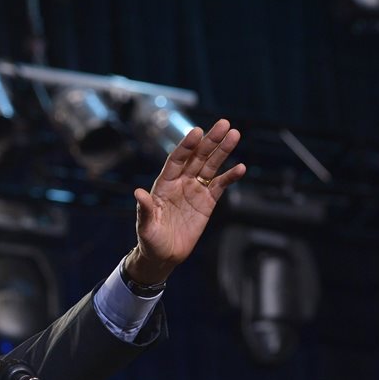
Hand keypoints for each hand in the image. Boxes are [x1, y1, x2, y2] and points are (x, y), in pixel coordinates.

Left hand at [127, 119, 246, 284]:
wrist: (163, 255)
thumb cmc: (150, 240)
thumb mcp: (145, 226)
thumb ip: (145, 209)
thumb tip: (138, 193)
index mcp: (164, 184)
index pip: (177, 159)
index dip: (186, 146)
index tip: (197, 132)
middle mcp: (181, 182)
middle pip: (197, 157)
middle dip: (210, 140)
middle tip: (224, 124)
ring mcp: (195, 190)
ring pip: (211, 166)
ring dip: (223, 151)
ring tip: (235, 135)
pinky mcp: (207, 202)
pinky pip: (220, 186)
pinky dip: (230, 177)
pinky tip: (240, 168)